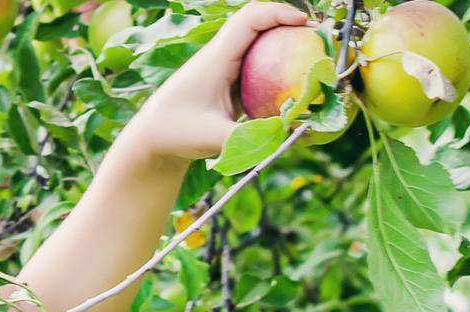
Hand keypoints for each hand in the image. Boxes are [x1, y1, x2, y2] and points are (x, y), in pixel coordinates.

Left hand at [124, 2, 311, 160]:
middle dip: (289, 25)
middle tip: (319, 38)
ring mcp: (223, 69)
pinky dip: (277, 69)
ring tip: (315, 57)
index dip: (278, 13)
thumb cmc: (174, 135)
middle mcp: (219, 58)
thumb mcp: (212, 138)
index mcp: (214, 59)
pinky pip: (256, 68)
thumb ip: (250, 138)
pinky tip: (296, 86)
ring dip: (284, 46)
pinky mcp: (227, 84)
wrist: (150, 140)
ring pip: (258, 45)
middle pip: (257, 25)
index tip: (305, 23)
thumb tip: (288, 135)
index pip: (248, 20)